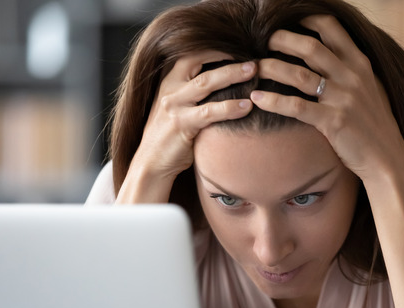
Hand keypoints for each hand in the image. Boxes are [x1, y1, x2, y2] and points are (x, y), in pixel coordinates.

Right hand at [117, 51, 255, 202]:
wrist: (150, 164)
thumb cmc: (169, 137)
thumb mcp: (177, 108)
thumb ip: (193, 94)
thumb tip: (224, 83)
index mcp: (168, 81)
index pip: (191, 54)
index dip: (214, 48)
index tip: (238, 48)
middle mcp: (169, 90)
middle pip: (199, 63)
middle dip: (228, 57)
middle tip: (253, 59)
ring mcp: (173, 106)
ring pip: (206, 83)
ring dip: (232, 75)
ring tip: (254, 73)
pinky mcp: (181, 125)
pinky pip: (209, 112)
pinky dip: (230, 107)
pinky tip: (247, 106)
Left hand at [251, 16, 403, 182]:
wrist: (387, 158)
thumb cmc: (375, 124)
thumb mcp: (371, 88)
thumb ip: (351, 70)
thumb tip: (331, 54)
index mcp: (360, 64)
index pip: (331, 28)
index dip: (307, 19)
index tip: (288, 20)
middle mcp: (352, 76)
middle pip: (310, 47)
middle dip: (282, 39)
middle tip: (264, 40)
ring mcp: (343, 99)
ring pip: (299, 75)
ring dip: (272, 67)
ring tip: (254, 67)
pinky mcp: (333, 122)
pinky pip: (296, 107)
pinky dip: (273, 101)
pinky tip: (257, 98)